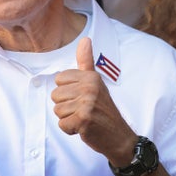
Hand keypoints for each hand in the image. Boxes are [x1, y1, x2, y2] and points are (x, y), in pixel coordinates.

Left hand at [51, 37, 136, 164]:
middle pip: (55, 96)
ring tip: (85, 119)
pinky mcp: (83, 119)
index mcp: (91, 77)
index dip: (68, 93)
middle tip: (85, 111)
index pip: (59, 80)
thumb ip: (86, 62)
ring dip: (69, 119)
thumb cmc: (104, 110)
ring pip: (57, 111)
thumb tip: (85, 39)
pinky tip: (84, 128)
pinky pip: (62, 125)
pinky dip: (70, 130)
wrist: (119, 137)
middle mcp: (89, 87)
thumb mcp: (96, 83)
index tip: (83, 98)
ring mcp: (87, 103)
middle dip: (67, 107)